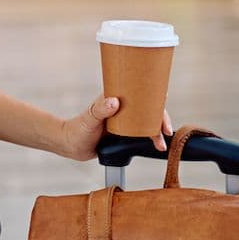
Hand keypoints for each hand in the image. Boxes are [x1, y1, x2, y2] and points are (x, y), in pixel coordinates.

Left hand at [59, 97, 173, 161]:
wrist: (71, 145)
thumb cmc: (77, 129)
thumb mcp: (89, 119)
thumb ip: (100, 110)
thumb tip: (115, 102)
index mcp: (115, 98)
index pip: (139, 94)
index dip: (153, 97)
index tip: (164, 101)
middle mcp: (123, 108)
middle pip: (147, 110)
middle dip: (160, 118)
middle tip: (167, 131)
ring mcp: (125, 122)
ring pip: (146, 123)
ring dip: (156, 131)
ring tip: (161, 144)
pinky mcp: (124, 134)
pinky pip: (141, 134)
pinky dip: (150, 138)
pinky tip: (157, 145)